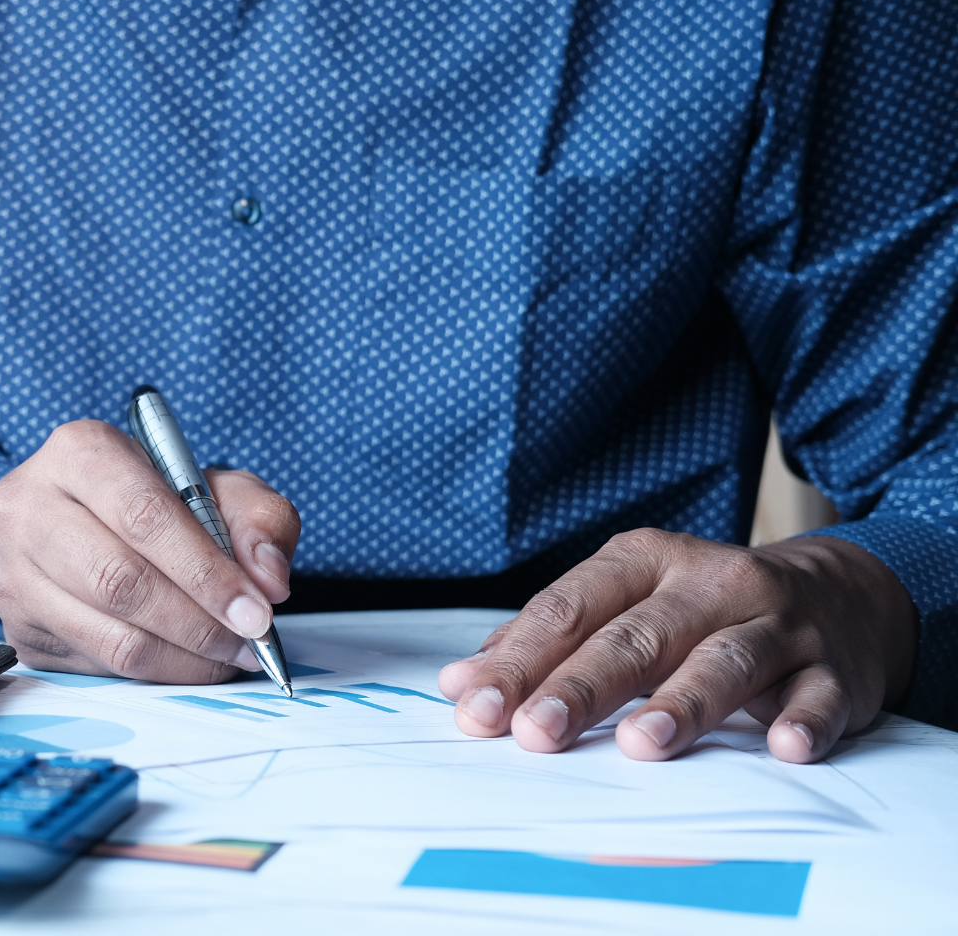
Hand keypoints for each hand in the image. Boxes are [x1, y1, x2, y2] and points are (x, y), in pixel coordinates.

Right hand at [0, 419, 299, 682]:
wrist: (78, 519)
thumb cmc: (153, 500)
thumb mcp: (215, 487)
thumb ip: (258, 519)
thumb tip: (268, 580)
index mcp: (79, 453)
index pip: (144, 516)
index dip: (206, 571)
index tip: (256, 612)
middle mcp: (28, 507)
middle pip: (120, 582)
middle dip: (199, 623)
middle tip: (248, 641)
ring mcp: (13, 572)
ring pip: (109, 637)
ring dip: (183, 658)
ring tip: (227, 655)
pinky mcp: (18, 626)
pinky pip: (97, 666)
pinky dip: (156, 673)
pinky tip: (186, 659)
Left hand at [437, 529, 916, 762]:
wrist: (844, 593)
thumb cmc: (704, 608)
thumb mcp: (627, 602)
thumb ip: (548, 640)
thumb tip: (463, 683)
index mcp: (645, 561)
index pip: (570, 608)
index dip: (520, 659)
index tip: (477, 705)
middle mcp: (711, 583)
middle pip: (636, 637)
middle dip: (581, 685)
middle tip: (536, 731)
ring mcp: (778, 624)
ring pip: (724, 660)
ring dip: (681, 704)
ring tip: (638, 745)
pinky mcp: (836, 670)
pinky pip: (819, 694)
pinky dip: (803, 719)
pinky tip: (781, 746)